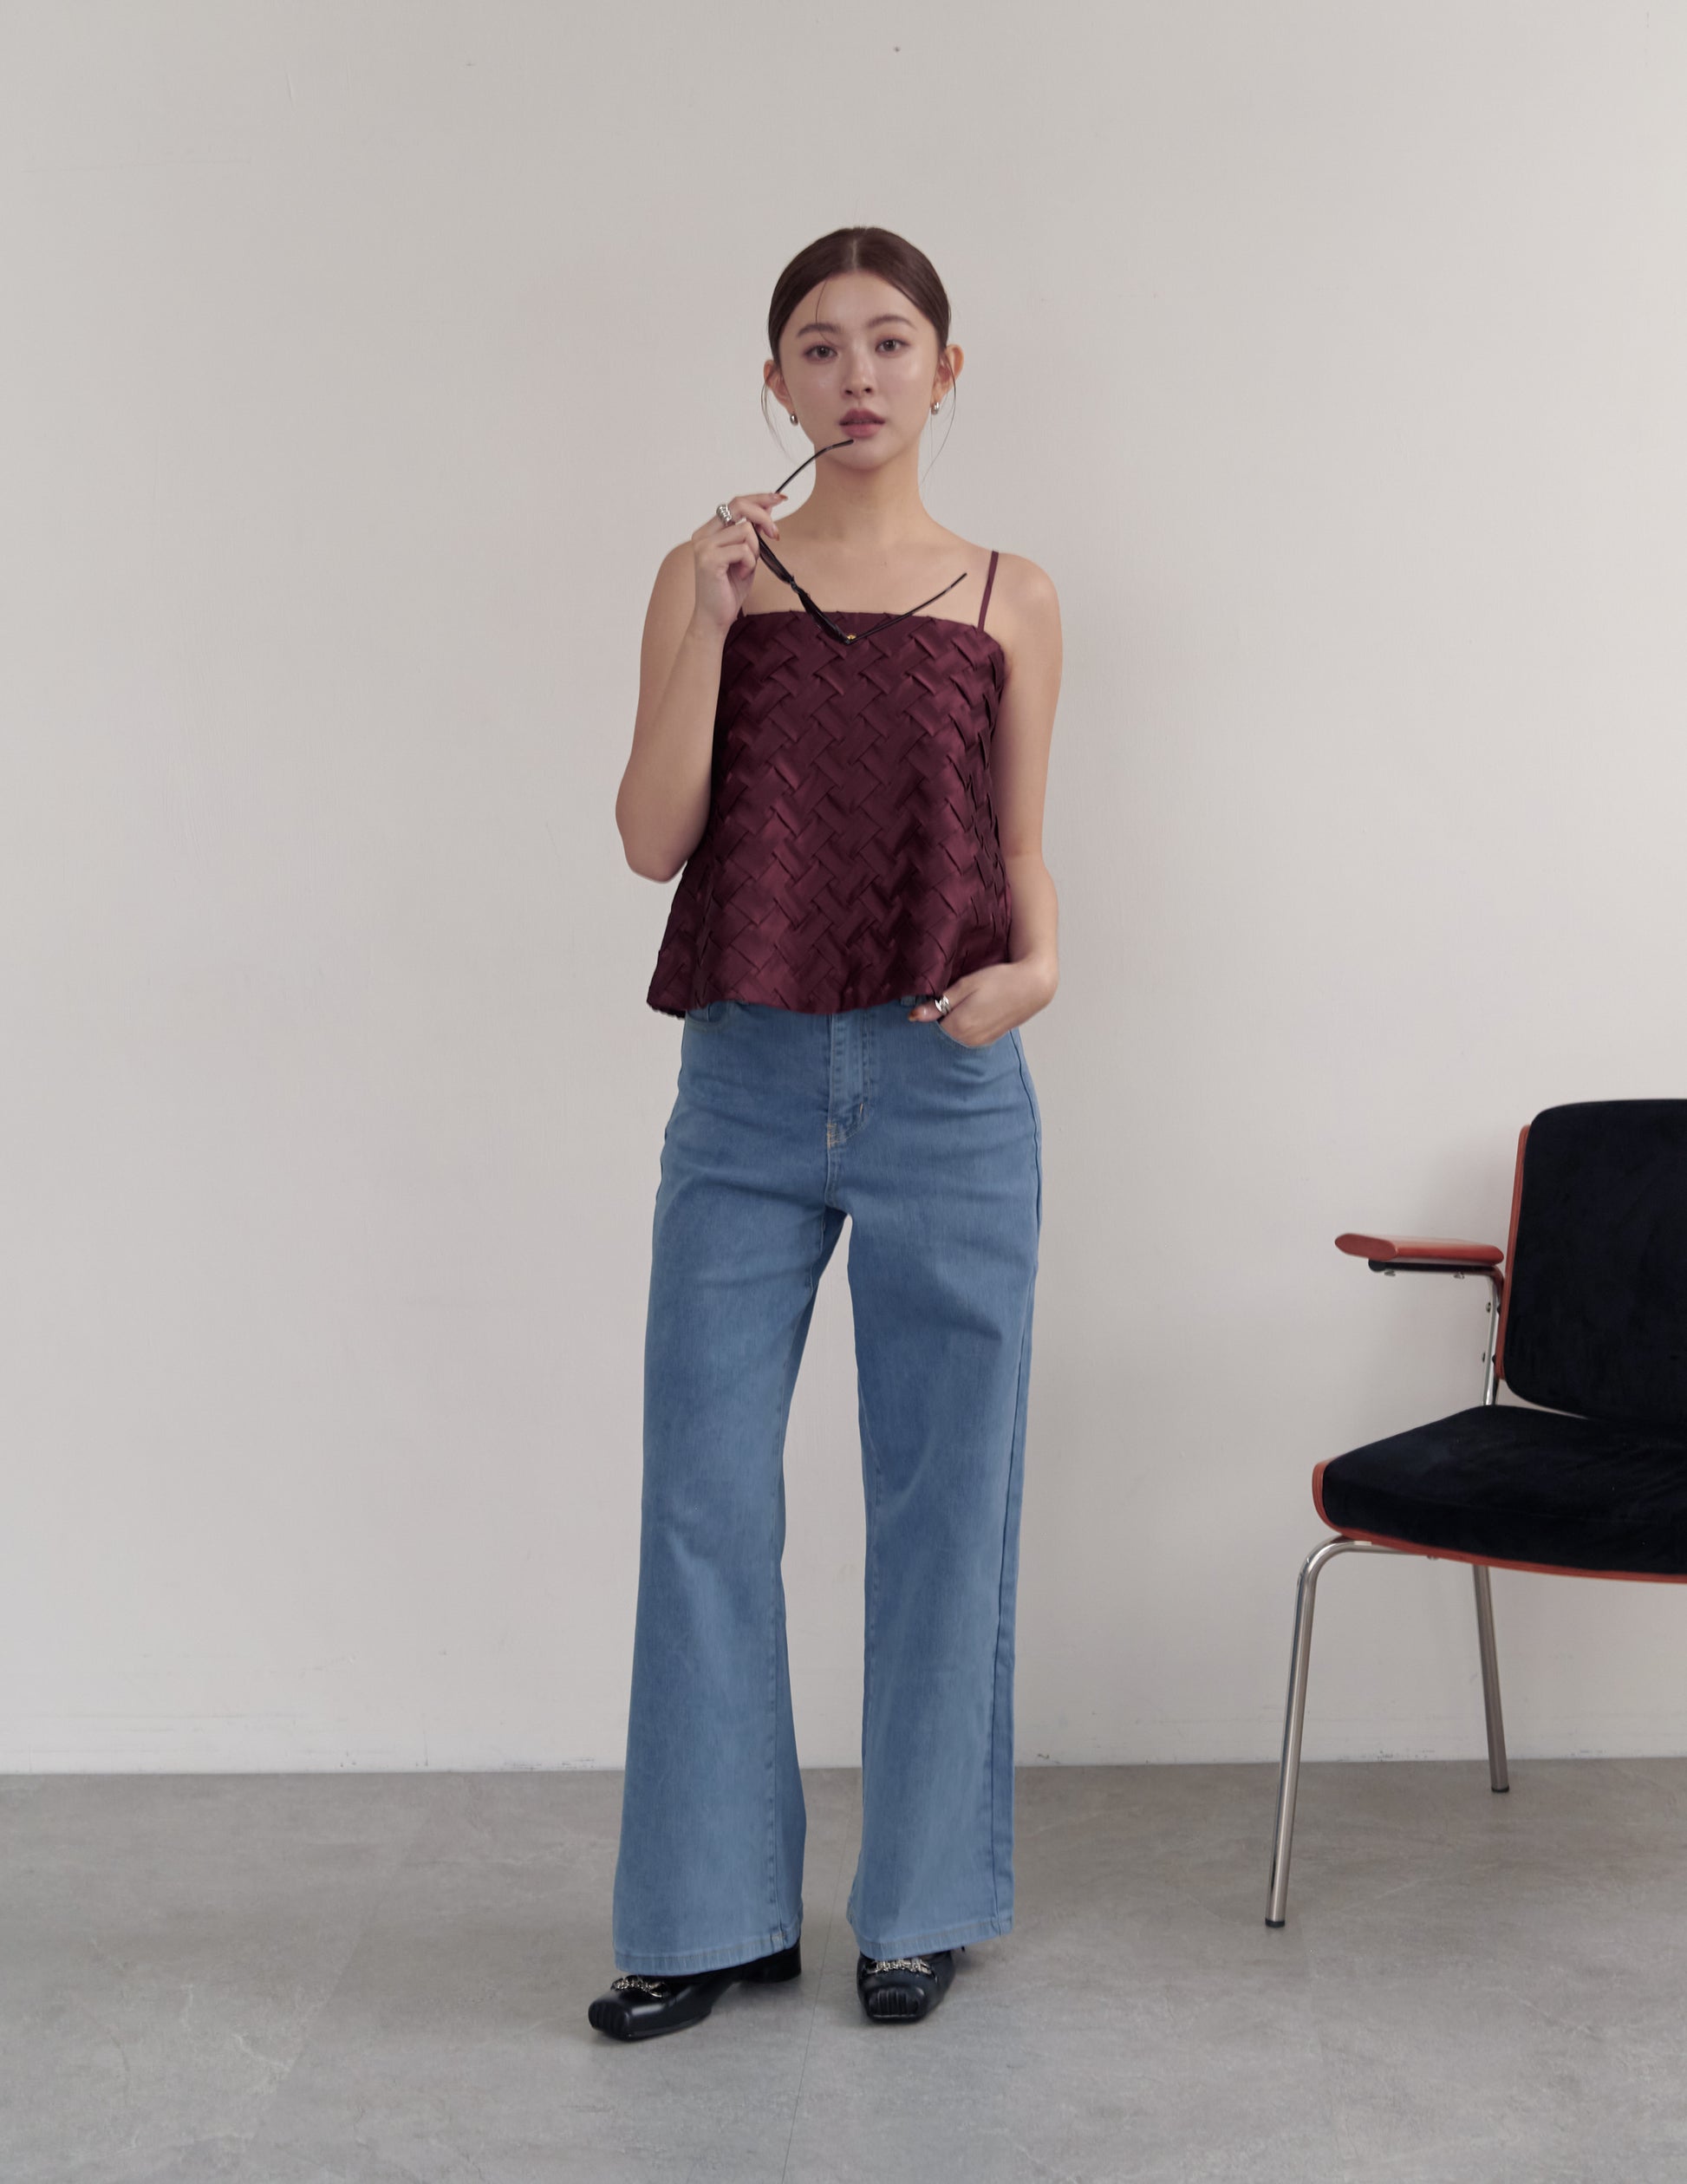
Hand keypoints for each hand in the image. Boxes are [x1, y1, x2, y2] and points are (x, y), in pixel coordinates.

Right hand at [690, 492, 786, 635]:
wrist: (714, 617)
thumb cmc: (728, 589)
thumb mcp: (746, 556)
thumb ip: (752, 533)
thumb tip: (767, 509)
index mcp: (709, 531)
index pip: (735, 503)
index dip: (759, 498)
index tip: (779, 498)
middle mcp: (703, 535)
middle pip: (739, 506)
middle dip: (764, 517)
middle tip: (775, 535)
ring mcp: (704, 546)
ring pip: (745, 530)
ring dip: (755, 551)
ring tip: (746, 568)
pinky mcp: (709, 559)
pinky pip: (743, 550)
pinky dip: (749, 563)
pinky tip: (741, 575)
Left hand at [907, 959, 1055, 1045]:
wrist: (1033, 986)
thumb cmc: (999, 980)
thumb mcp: (966, 985)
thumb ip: (939, 1004)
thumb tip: (914, 1016)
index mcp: (959, 1026)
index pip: (928, 1029)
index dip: (925, 1016)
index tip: (925, 1004)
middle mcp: (968, 1040)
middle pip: (941, 1036)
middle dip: (936, 1023)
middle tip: (937, 1004)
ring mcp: (980, 1043)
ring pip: (954, 1038)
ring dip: (950, 1026)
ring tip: (957, 1006)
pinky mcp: (989, 1040)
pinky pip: (967, 1038)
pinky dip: (963, 1029)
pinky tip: (969, 1013)